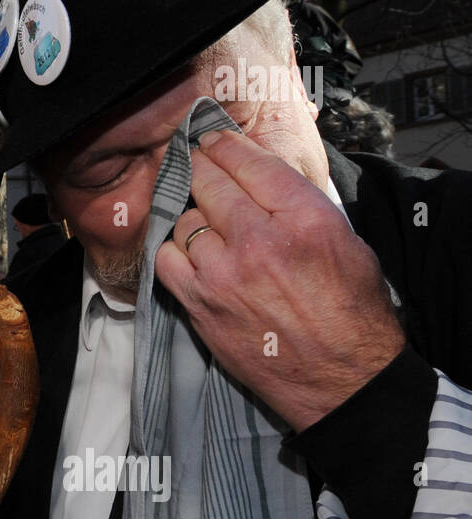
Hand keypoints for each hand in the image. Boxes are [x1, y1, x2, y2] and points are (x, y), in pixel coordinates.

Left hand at [155, 129, 403, 431]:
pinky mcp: (200, 305)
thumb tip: (259, 175)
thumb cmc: (352, 314)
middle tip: (197, 165)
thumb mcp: (347, 243)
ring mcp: (224, 275)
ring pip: (184, 221)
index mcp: (304, 220)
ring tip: (207, 225)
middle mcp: (260, 242)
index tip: (211, 139)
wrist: (343, 380)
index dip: (224, 144)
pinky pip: (166, 260)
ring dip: (192, 218)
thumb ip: (301, 205)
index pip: (249, 163)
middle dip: (200, 169)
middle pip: (209, 184)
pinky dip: (173, 251)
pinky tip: (189, 253)